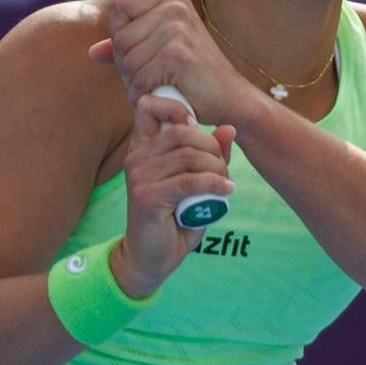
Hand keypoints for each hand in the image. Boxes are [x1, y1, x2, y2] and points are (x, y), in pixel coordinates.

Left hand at [88, 0, 256, 124]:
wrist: (230, 97)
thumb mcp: (162, 50)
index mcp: (171, 0)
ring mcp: (176, 31)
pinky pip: (139, 79)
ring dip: (135, 82)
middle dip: (127, 64)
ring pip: (126, 61)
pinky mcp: (176, 57)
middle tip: (152, 76)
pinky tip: (161, 95)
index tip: (142, 52)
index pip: (122, 7)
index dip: (122, 34)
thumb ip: (130, 45)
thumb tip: (94, 52)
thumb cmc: (193, 75)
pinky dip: (144, 95)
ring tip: (158, 85)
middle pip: (120, 37)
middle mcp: (174, 9)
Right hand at [110, 93, 236, 295]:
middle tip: (223, 168)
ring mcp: (138, 176)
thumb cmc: (174, 218)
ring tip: (225, 184)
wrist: (151, 258)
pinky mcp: (147, 196)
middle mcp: (136, 157)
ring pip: (189, 156)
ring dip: (216, 169)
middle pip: (182, 131)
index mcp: (142, 147)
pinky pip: (190, 181)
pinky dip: (215, 184)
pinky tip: (226, 192)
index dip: (177, 108)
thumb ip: (211, 155)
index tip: (200, 129)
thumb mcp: (197, 181)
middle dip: (212, 146)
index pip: (149, 106)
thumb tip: (229, 128)